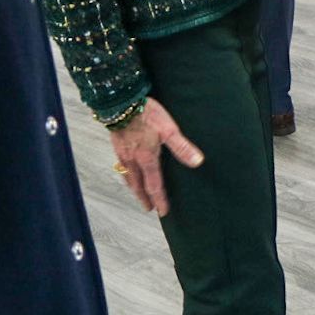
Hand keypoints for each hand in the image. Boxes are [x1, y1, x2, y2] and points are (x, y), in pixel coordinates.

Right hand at [108, 97, 202, 215]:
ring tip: (138, 193)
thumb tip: (197, 162)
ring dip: (134, 188)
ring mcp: (123, 154)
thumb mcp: (169, 129)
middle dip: (144, 198)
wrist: (121, 102)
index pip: (154, 185)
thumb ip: (182, 147)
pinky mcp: (117, 146)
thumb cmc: (147, 115)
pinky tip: (127, 171)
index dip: (159, 199)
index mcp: (147, 158)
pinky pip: (122, 167)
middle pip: (138, 185)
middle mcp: (133, 160)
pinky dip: (126, 175)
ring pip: (128, 177)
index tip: (162, 211)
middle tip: (149, 208)